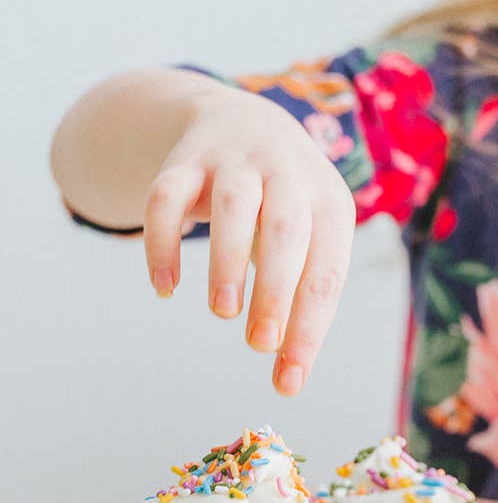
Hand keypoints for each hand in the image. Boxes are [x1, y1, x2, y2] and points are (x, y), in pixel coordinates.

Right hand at [143, 87, 355, 394]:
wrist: (245, 122)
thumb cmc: (288, 208)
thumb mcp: (310, 241)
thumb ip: (300, 301)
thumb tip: (290, 378)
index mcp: (330, 203)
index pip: (327, 271)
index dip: (310, 327)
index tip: (290, 380)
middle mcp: (288, 175)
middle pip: (287, 232)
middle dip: (275, 291)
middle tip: (259, 344)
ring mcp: (237, 162)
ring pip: (235, 207)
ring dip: (228, 261)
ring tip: (223, 312)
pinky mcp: (186, 160)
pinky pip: (167, 195)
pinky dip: (163, 241)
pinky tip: (165, 286)